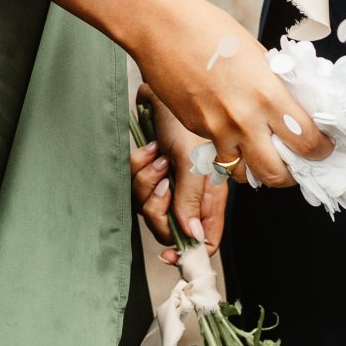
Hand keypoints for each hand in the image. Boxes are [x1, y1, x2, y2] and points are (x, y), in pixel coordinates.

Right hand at [132, 0, 328, 190]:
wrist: (158, 25)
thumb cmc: (208, 28)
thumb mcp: (257, 54)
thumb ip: (275, 85)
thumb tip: (292, 106)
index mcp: (266, 94)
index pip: (307, 142)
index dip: (321, 150)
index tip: (322, 147)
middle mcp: (242, 119)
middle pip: (275, 174)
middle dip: (290, 176)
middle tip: (294, 163)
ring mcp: (214, 128)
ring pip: (243, 174)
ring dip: (255, 169)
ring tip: (260, 153)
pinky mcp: (194, 128)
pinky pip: (218, 152)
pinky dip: (228, 149)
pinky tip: (229, 129)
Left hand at [134, 100, 227, 262]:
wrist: (163, 88)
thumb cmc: (185, 120)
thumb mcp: (192, 161)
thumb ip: (192, 201)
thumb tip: (194, 238)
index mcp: (210, 197)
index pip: (204, 239)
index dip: (188, 253)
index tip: (168, 257)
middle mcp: (190, 192)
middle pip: (169, 225)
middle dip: (158, 207)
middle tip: (163, 183)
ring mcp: (169, 180)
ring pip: (148, 204)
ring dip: (147, 181)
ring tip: (157, 157)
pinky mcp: (149, 167)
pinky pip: (135, 181)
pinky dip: (138, 165)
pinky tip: (149, 148)